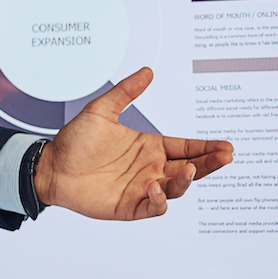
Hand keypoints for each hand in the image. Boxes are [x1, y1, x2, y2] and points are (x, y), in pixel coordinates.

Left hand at [36, 67, 234, 219]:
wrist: (49, 166)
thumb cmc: (75, 141)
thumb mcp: (101, 110)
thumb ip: (125, 92)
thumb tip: (147, 71)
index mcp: (150, 147)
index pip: (187, 147)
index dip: (207, 147)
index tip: (227, 146)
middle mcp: (151, 168)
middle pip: (190, 168)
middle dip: (210, 163)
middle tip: (225, 156)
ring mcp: (142, 188)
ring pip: (175, 188)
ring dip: (186, 181)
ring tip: (191, 169)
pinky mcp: (129, 206)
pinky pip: (152, 207)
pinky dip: (159, 201)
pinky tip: (157, 188)